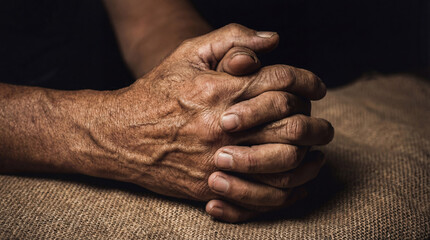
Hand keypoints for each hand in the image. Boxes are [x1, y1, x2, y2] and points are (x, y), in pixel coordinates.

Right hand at [82, 24, 331, 220]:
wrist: (121, 136)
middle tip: (324, 127)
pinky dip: (288, 189)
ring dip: (308, 157)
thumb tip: (274, 40)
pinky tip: (296, 179)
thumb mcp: (187, 54)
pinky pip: (261, 194)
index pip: (281, 83)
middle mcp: (223, 125)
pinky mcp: (210, 186)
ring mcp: (217, 159)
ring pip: (283, 163)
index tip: (318, 88)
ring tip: (316, 153)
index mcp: (221, 89)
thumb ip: (231, 39)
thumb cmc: (156, 91)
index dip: (307, 82)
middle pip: (290, 124)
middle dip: (317, 125)